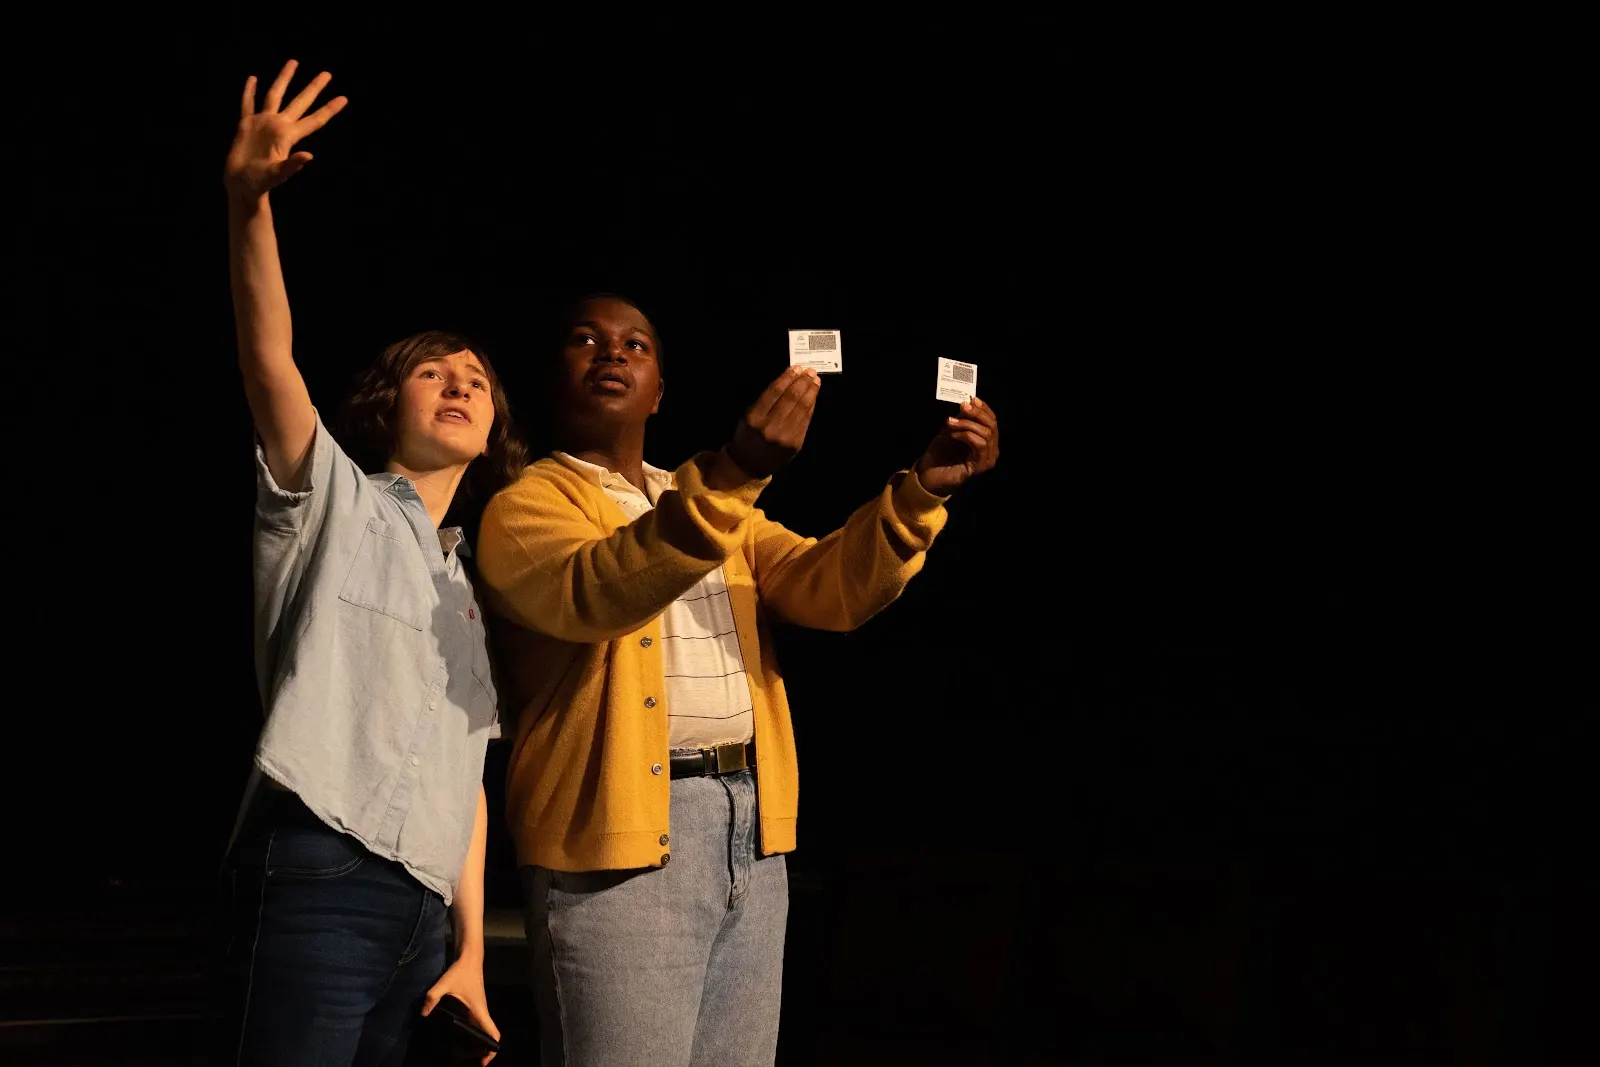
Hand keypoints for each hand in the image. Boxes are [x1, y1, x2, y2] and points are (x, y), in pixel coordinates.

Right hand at [224, 59, 346, 202]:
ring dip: (284, 79)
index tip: (344, 98)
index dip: (329, 109)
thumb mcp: (277, 175)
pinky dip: (249, 91)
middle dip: (313, 88)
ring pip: (275, 95)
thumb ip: (292, 166)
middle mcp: (279, 126)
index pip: (314, 120)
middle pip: (300, 101)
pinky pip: (248, 104)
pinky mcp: (246, 126)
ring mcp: (263, 123)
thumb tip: (309, 157)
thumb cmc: (260, 183)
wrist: (242, 185)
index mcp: (289, 136)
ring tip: (293, 62)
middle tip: (327, 73)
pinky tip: (253, 79)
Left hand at [421, 956, 499, 1063]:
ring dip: (479, 1042)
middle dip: (484, 1050)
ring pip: (484, 1030)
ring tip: (466, 1053)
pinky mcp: (475, 1006)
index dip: (492, 1048)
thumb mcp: (444, 983)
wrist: (469, 958)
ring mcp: (479, 1009)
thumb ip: (432, 997)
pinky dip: (475, 1033)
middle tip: (472, 1061)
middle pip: (489, 1035)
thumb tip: (423, 1014)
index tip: (484, 1061)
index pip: (492, 1032)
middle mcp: (481, 1012)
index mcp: (479, 1010)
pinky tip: (461, 1035)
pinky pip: (478, 1024)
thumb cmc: (461, 971)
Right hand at [725, 365, 821, 477]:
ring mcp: (785, 437)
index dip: (787, 378)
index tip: (796, 368)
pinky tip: (813, 396)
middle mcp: (770, 427)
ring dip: (811, 392)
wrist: (750, 465)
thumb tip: (789, 381)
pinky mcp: (796, 444)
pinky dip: (811, 406)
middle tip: (810, 372)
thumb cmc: (748, 436)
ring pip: (802, 408)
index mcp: (754, 418)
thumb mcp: (748, 416)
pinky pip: (806, 420)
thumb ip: (766, 401)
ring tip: (815, 381)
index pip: (774, 392)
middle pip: (791, 398)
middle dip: (802, 382)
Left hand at [915, 397, 999, 494]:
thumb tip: (969, 403)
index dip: (984, 409)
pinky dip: (967, 435)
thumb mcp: (951, 430)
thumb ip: (962, 419)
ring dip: (968, 424)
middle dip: (977, 414)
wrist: (928, 474)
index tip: (972, 399)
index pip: (992, 421)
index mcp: (986, 441)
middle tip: (962, 407)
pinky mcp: (980, 467)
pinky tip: (953, 435)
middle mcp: (991, 450)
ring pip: (987, 434)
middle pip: (992, 426)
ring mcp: (987, 460)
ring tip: (951, 422)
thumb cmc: (939, 453)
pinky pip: (980, 445)